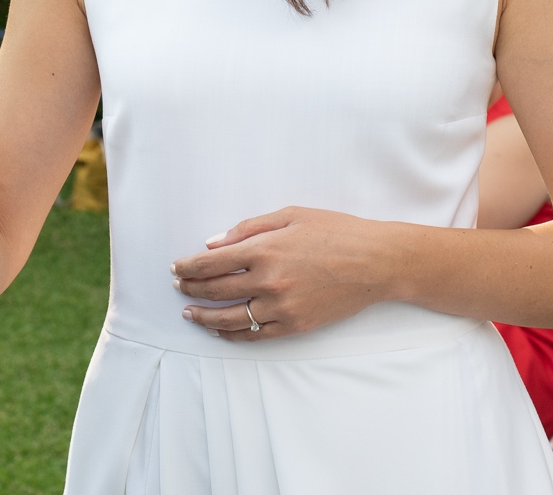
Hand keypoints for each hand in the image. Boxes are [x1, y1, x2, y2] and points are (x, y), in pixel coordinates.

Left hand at [169, 207, 385, 340]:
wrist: (375, 262)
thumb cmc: (336, 231)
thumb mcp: (290, 216)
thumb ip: (248, 228)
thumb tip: (213, 243)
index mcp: (264, 250)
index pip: (210, 263)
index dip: (188, 266)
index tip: (176, 267)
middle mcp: (268, 281)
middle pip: (215, 290)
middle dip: (190, 288)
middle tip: (178, 286)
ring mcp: (281, 308)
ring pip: (229, 318)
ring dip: (204, 316)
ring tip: (190, 313)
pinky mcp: (294, 326)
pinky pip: (254, 335)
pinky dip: (232, 334)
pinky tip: (220, 330)